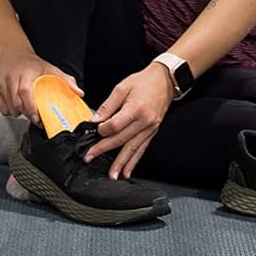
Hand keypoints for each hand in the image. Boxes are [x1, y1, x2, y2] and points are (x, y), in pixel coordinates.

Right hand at [0, 53, 82, 122]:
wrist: (12, 54)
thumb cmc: (31, 63)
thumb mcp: (50, 68)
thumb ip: (66, 80)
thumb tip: (79, 93)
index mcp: (25, 73)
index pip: (25, 92)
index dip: (30, 107)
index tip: (37, 117)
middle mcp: (11, 78)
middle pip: (16, 103)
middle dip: (27, 114)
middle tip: (37, 118)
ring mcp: (1, 84)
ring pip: (9, 108)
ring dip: (19, 113)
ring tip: (28, 110)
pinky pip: (2, 108)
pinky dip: (10, 111)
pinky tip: (18, 107)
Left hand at [83, 64, 173, 179]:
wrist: (165, 80)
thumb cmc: (144, 82)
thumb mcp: (122, 88)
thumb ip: (107, 106)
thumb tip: (95, 120)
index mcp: (136, 109)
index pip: (115, 126)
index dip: (101, 130)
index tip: (94, 130)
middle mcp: (145, 121)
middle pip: (121, 139)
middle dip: (103, 150)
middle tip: (89, 158)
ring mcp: (150, 128)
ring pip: (132, 149)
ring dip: (121, 163)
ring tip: (112, 175)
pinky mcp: (152, 132)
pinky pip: (142, 149)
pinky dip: (134, 161)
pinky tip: (127, 171)